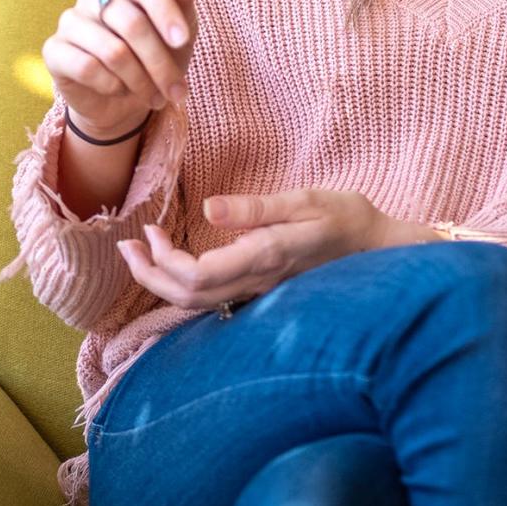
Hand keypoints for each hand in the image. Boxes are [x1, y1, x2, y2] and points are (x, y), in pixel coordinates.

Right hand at [43, 0, 197, 138]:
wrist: (123, 100)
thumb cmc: (154, 57)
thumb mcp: (178, 34)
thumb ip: (182, 4)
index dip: (166, 11)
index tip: (183, 41)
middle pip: (132, 24)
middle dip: (160, 63)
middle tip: (176, 89)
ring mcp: (70, 19)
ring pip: (114, 52)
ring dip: (140, 81)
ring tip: (152, 94)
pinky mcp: (54, 49)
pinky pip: (88, 68)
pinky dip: (111, 85)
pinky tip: (118, 89)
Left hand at [117, 188, 392, 310]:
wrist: (381, 250)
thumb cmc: (346, 217)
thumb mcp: (306, 201)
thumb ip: (256, 208)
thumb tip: (208, 210)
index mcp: (264, 257)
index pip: (196, 276)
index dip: (162, 261)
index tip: (148, 230)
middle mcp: (258, 283)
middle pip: (188, 297)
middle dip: (149, 275)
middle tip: (125, 247)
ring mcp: (261, 293)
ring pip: (198, 304)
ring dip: (162, 282)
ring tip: (139, 254)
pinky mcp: (264, 291)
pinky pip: (214, 300)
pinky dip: (183, 286)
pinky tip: (175, 267)